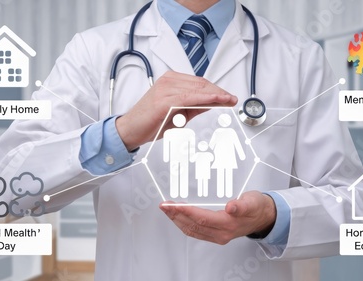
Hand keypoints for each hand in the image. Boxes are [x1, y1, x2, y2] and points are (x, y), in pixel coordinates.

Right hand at [116, 71, 237, 150]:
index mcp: (171, 80)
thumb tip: (213, 103)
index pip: (199, 82)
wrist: (130, 130)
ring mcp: (165, 89)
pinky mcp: (164, 101)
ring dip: (216, 95)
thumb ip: (195, 106)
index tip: (229, 96)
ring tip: (228, 101)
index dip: (217, 89)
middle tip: (232, 99)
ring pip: (198, 89)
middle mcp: (168, 81)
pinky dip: (205, 99)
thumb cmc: (150, 122)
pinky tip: (216, 101)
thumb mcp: (178, 113)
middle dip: (219, 92)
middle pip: (201, 84)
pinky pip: (189, 98)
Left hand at [159, 191, 275, 244]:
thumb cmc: (257, 207)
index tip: (173, 205)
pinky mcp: (215, 234)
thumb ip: (242, 205)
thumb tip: (231, 207)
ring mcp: (218, 235)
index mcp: (228, 224)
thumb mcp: (252, 202)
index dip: (185, 211)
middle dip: (176, 215)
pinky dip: (184, 224)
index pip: (202, 218)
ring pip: (192, 230)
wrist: (264, 217)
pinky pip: (195, 231)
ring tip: (167, 210)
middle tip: (164, 205)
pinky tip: (178, 217)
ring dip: (177, 220)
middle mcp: (221, 233)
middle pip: (193, 225)